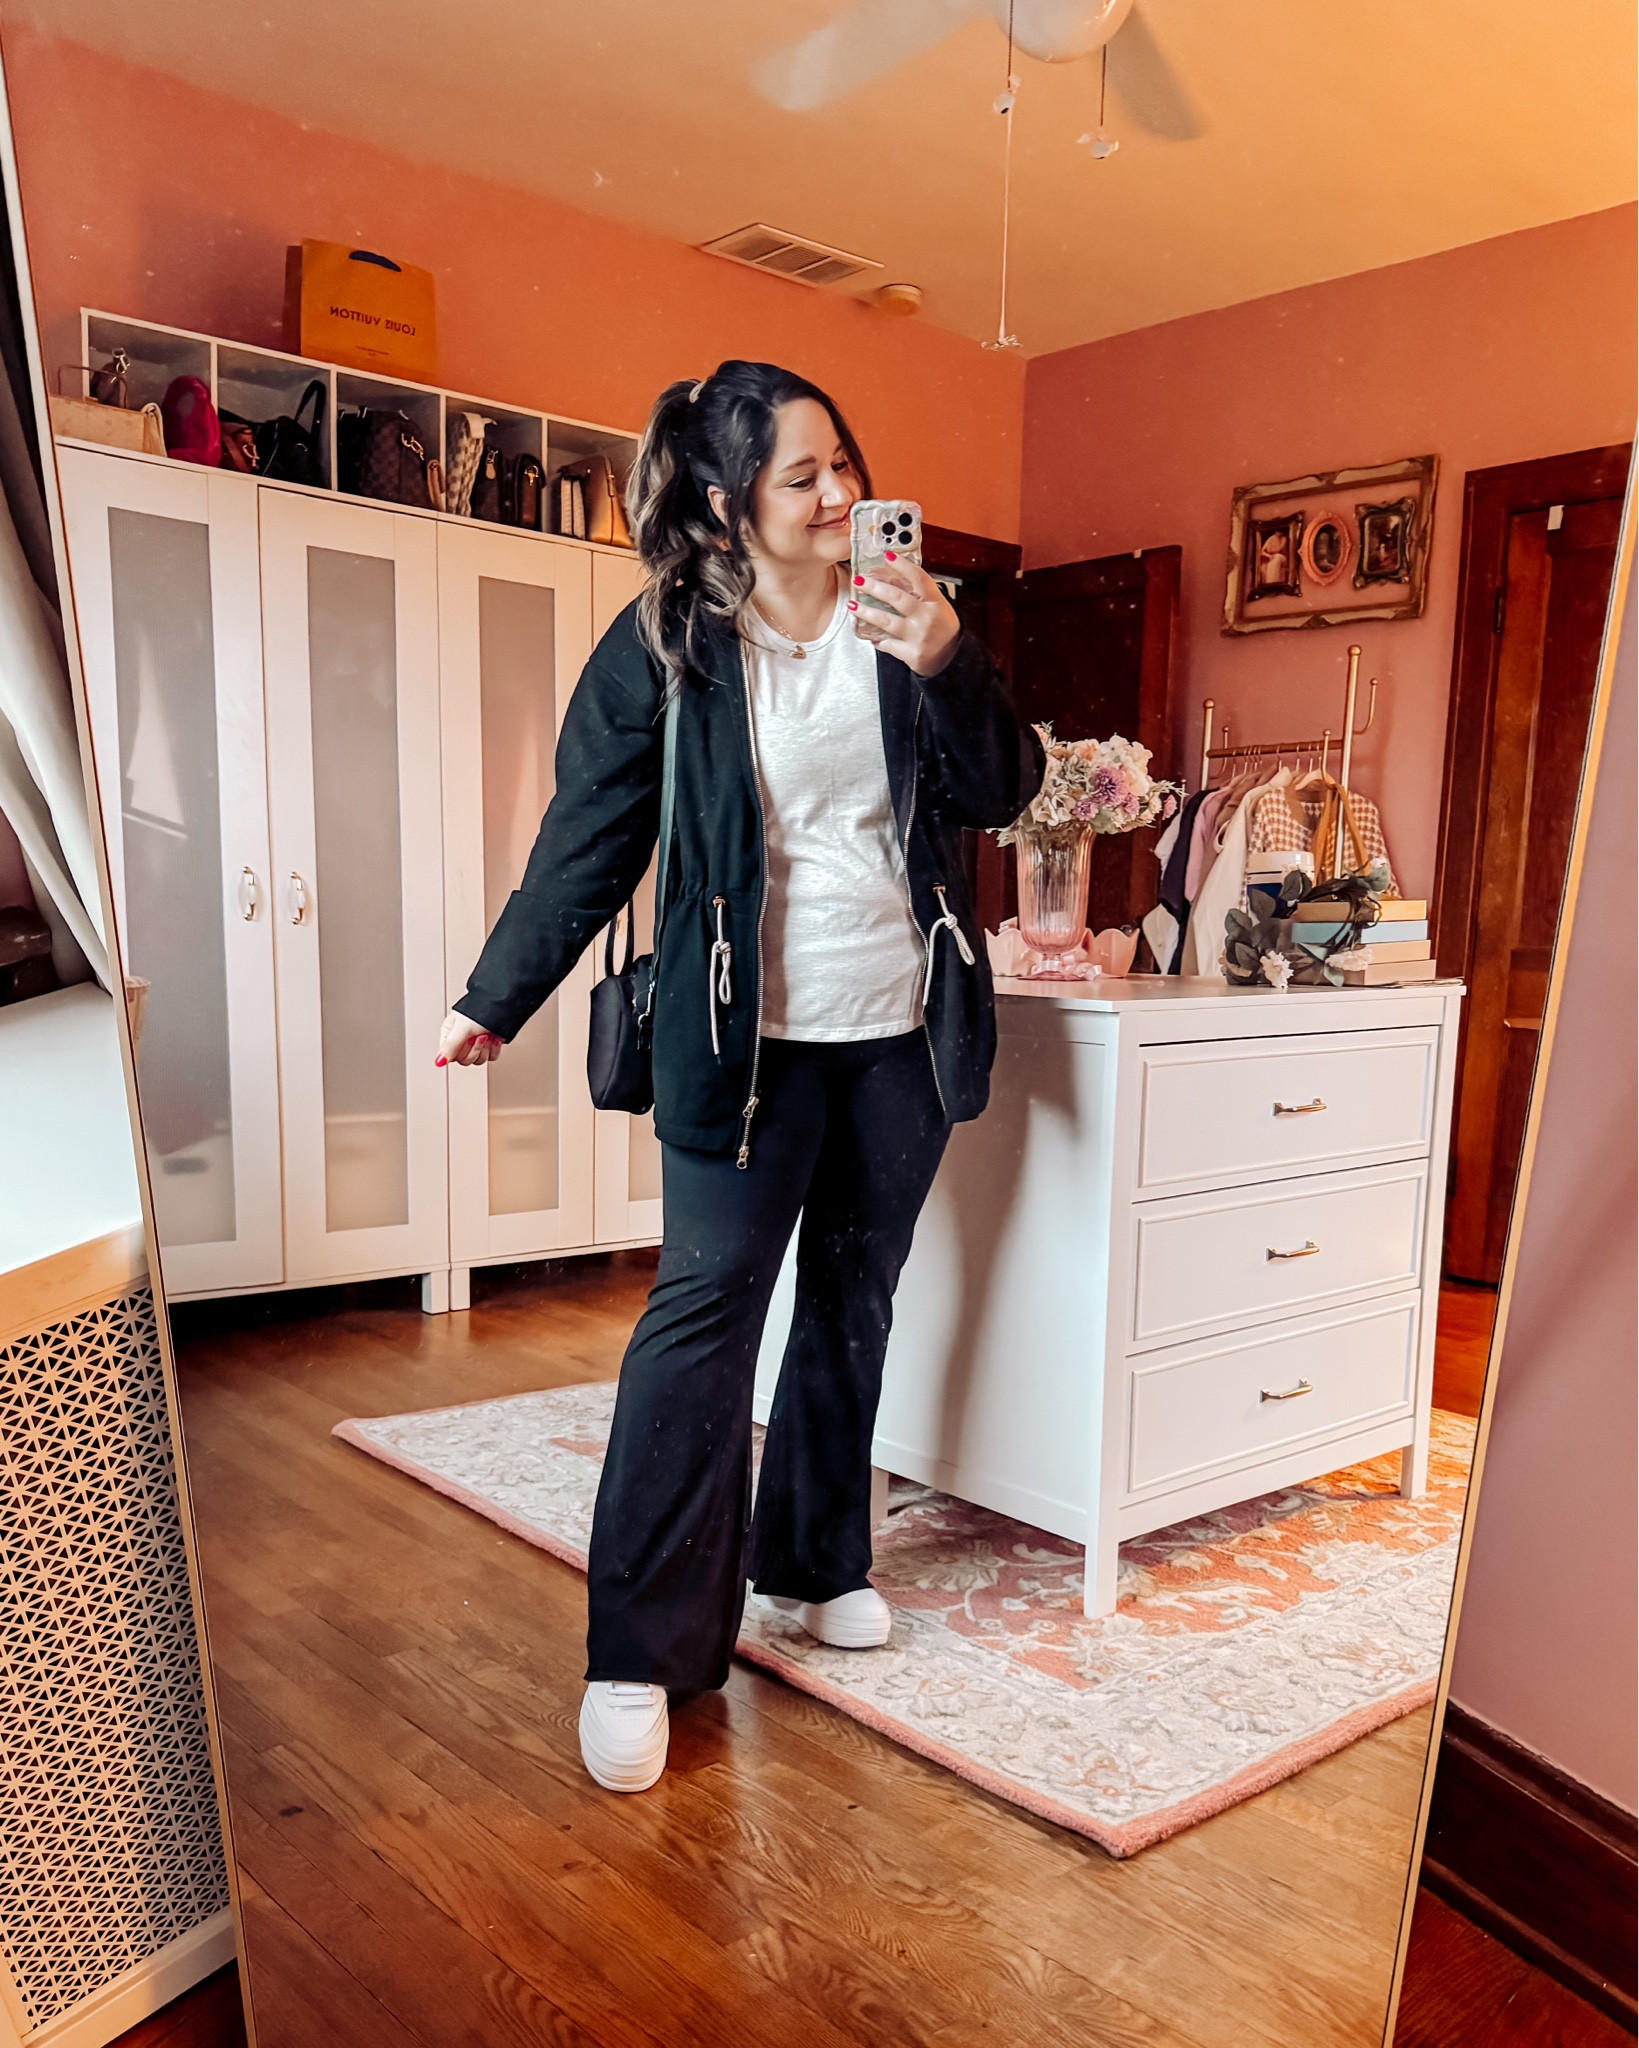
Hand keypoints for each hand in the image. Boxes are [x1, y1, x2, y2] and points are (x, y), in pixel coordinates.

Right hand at [437, 1010, 503, 1066]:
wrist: (502, 1003)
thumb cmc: (481, 1008)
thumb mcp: (462, 1028)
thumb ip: (450, 1046)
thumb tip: (438, 1062)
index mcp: (450, 1032)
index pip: (450, 1055)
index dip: (459, 1051)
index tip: (465, 1040)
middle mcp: (462, 1039)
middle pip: (464, 1060)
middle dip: (474, 1049)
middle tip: (478, 1036)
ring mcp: (477, 1043)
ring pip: (478, 1060)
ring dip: (485, 1048)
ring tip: (486, 1034)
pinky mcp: (491, 1046)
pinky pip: (491, 1057)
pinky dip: (494, 1049)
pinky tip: (494, 1038)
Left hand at [850, 556, 959, 676]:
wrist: (951, 659)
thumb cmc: (943, 629)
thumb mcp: (940, 607)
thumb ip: (922, 594)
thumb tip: (896, 575)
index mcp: (936, 603)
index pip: (919, 579)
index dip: (903, 566)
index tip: (887, 556)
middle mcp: (927, 618)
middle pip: (897, 598)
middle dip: (874, 587)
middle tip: (859, 580)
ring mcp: (919, 637)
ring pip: (887, 622)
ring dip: (866, 612)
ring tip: (853, 605)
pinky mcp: (912, 654)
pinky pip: (888, 645)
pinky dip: (877, 640)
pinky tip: (868, 634)